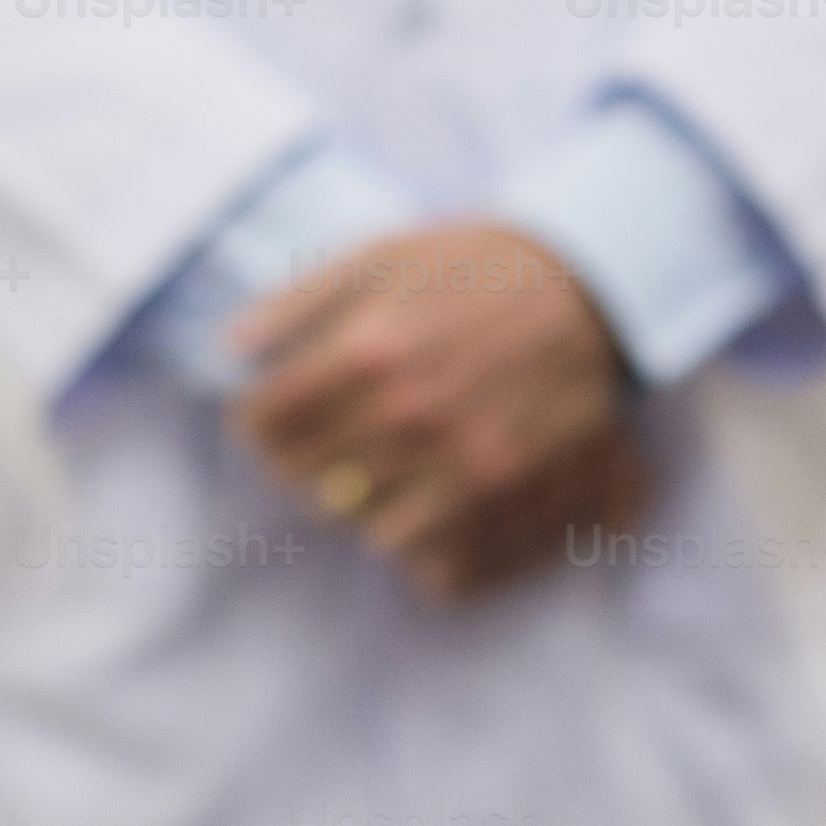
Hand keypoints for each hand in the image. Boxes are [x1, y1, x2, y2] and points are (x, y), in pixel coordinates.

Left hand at [228, 220, 649, 605]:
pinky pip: (447, 571)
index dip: (260, 420)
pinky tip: (445, 510)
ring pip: (376, 536)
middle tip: (343, 440)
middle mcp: (415, 420)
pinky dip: (437, 552)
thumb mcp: (380, 254)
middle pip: (309, 486)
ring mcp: (470, 471)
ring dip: (378, 509)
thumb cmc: (477, 267)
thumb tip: (228, 348)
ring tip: (399, 475)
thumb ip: (297, 301)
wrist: (597, 285)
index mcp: (369, 353)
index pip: (262, 426)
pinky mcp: (519, 505)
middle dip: (315, 462)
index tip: (279, 415)